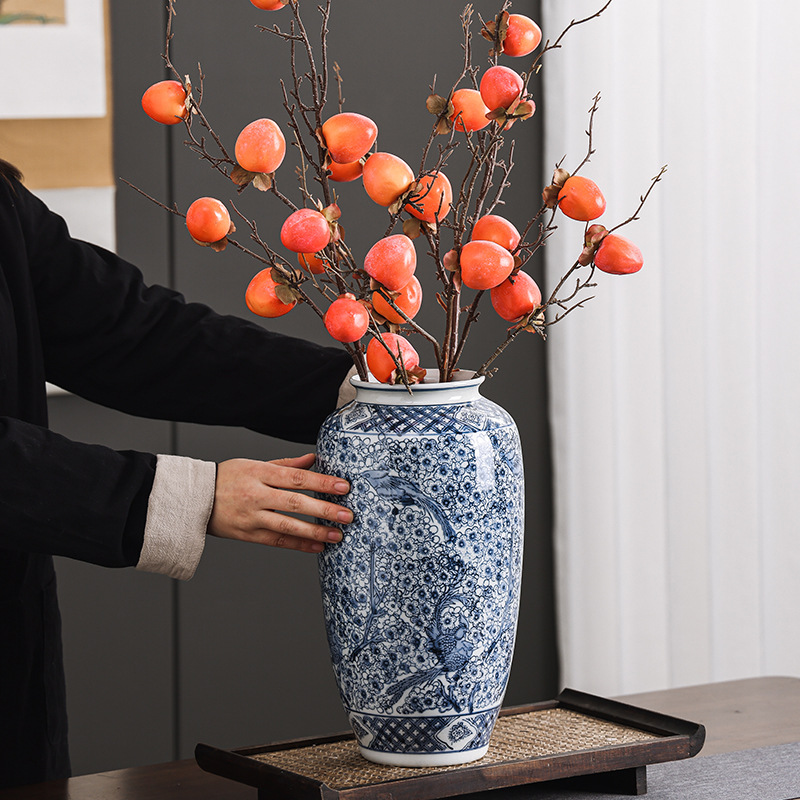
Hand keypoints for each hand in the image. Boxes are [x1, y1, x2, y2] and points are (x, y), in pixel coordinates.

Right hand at [207, 453, 352, 553]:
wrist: (194, 499)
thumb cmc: (226, 478)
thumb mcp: (254, 464)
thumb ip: (285, 464)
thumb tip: (313, 459)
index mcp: (259, 473)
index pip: (296, 477)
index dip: (321, 482)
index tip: (343, 487)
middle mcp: (256, 495)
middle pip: (295, 503)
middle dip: (324, 510)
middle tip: (347, 515)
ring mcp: (251, 517)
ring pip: (287, 526)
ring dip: (315, 532)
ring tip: (337, 535)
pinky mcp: (248, 535)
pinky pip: (277, 541)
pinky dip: (299, 544)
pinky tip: (317, 546)